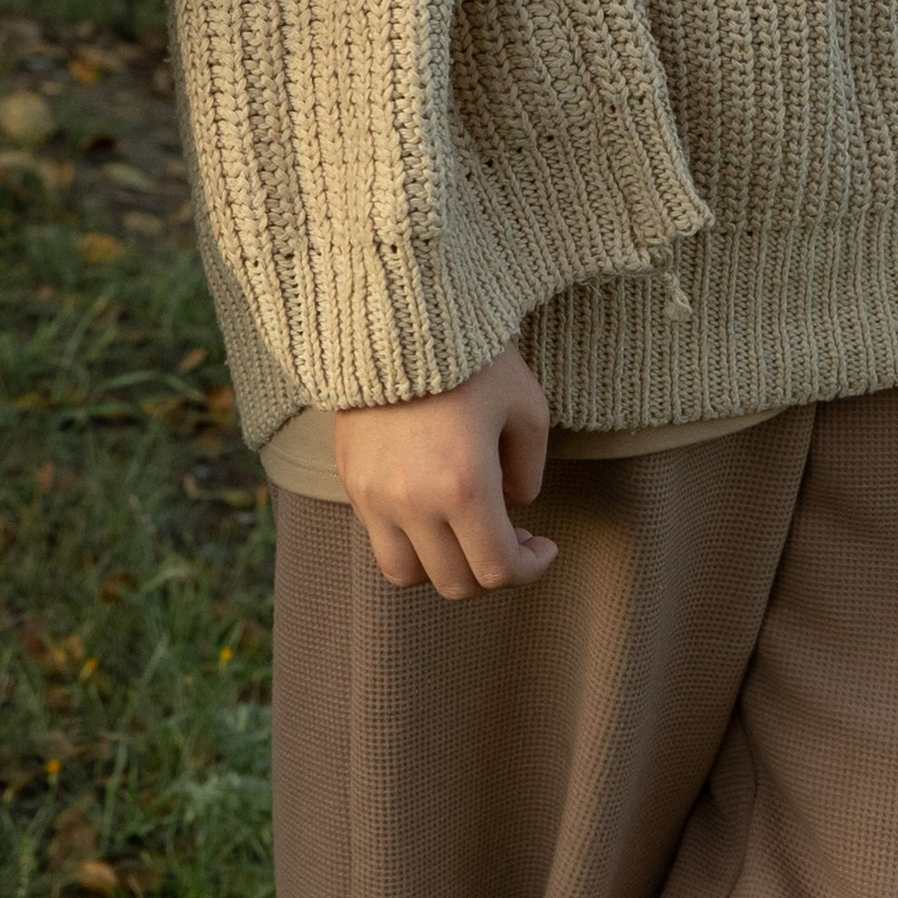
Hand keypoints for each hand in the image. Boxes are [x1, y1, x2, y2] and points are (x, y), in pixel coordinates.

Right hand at [332, 342, 558, 597]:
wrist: (399, 314)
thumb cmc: (474, 358)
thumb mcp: (526, 408)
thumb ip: (529, 471)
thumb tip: (513, 508)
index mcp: (464, 486)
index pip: (497, 570)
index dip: (530, 569)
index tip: (544, 546)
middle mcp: (414, 502)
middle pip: (455, 583)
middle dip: (492, 572)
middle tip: (511, 538)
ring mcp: (375, 495)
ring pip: (407, 574)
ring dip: (443, 568)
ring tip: (464, 535)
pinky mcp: (352, 481)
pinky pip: (379, 540)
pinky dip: (410, 542)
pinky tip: (432, 509)